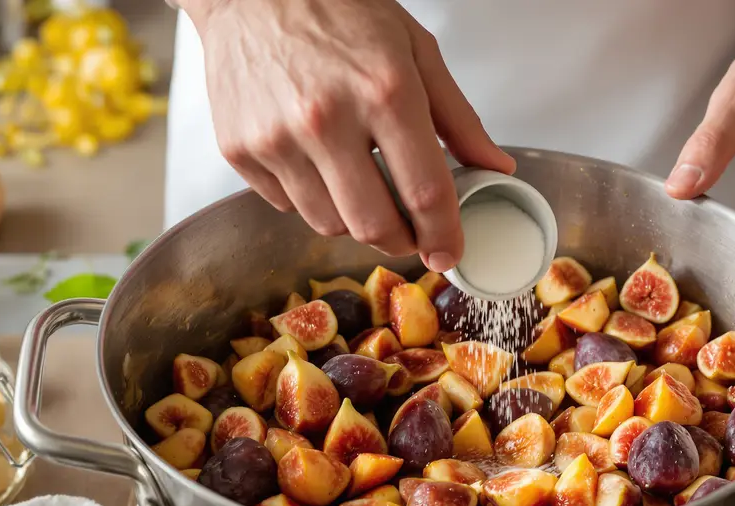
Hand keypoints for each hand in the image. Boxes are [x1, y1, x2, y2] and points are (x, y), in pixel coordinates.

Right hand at [179, 0, 514, 270]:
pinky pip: (287, 204)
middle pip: (374, 225)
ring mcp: (277, 139)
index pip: (425, 192)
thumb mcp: (415, 49)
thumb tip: (494, 166)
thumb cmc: (336, 9)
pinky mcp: (240, 150)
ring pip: (328, 223)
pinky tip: (317, 161)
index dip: (444, 234)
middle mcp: (326, 120)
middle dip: (401, 239)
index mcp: (383, 92)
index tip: (449, 251)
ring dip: (354, 218)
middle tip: (411, 231)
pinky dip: (310, 197)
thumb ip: (459, 117)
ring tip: (361, 182)